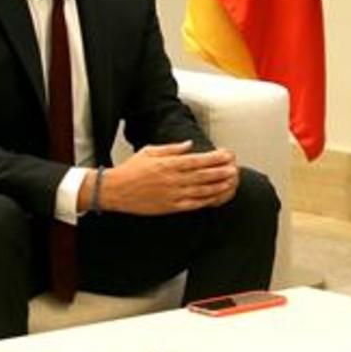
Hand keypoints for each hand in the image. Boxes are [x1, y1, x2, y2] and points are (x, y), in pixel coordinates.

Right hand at [100, 141, 239, 214]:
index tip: (227, 155)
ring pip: (201, 190)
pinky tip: (216, 197)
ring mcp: (172, 194)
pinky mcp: (170, 207)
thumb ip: (172, 148)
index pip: (197, 160)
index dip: (214, 158)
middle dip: (221, 172)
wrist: (114, 190)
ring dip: (218, 186)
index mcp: (168, 164)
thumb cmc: (131, 169)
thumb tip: (189, 144)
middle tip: (235, 169)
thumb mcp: (150, 151)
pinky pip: (192, 204)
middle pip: (203, 175)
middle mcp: (173, 179)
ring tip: (231, 183)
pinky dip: (206, 201)